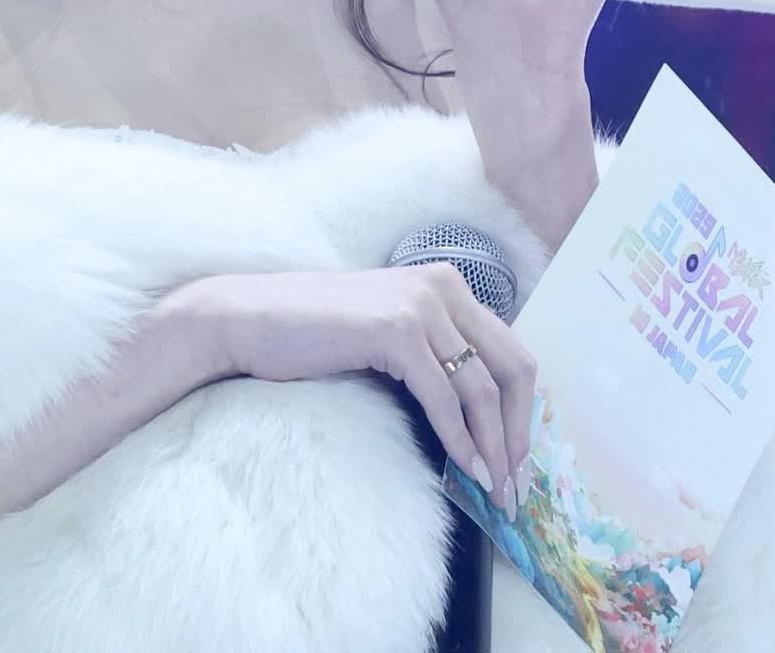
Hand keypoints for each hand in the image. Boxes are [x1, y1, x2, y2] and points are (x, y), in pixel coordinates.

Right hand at [192, 262, 534, 516]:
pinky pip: (444, 396)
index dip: (524, 411)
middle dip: (520, 433)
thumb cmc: (314, 332)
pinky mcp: (394, 329)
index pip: (511, 352)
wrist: (250, 318)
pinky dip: (460, 439)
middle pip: (511, 368)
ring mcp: (419, 303)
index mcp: (446, 283)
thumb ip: (434, 353)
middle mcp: (442, 285)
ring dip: (495, 447)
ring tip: (495, 490)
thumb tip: (481, 417)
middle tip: (517, 485)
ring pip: (482, 388)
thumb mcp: (389, 334)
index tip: (521, 460)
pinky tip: (466, 469)